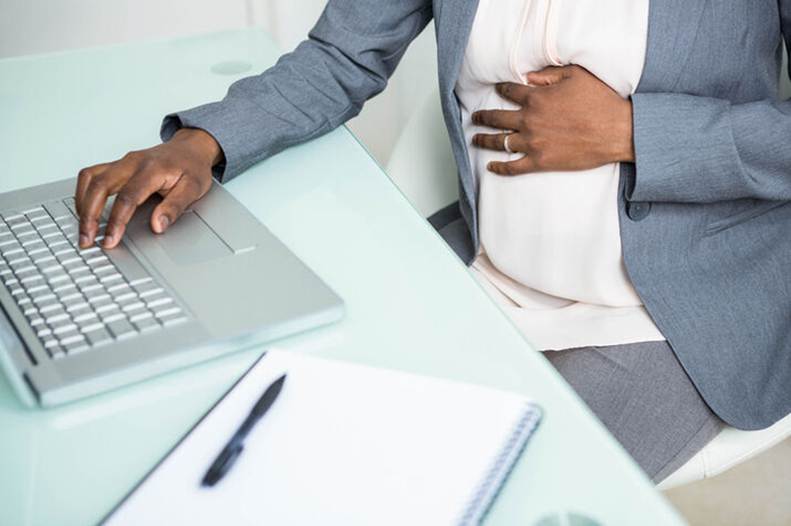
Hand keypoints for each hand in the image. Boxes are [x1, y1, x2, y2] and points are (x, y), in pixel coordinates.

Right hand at [75, 128, 222, 248]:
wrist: (190, 148)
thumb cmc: (192, 168)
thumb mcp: (193, 189)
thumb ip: (174, 208)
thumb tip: (157, 225)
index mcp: (152, 169)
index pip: (128, 197)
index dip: (116, 221)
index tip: (111, 240)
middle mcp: (132, 162)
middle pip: (100, 186)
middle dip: (89, 215)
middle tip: (87, 240)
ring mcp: (122, 162)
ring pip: (90, 179)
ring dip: (82, 204)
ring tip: (84, 228)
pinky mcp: (116, 165)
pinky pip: (91, 175)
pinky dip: (83, 193)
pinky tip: (86, 210)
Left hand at [471, 65, 633, 174]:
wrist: (617, 131)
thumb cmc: (601, 101)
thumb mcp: (576, 76)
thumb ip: (549, 74)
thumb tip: (529, 76)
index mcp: (536, 97)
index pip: (510, 91)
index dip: (501, 89)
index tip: (496, 89)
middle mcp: (529, 120)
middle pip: (497, 117)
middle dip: (483, 116)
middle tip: (475, 116)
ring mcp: (533, 142)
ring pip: (499, 141)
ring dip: (484, 140)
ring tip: (475, 139)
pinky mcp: (540, 161)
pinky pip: (513, 167)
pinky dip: (499, 168)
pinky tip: (490, 166)